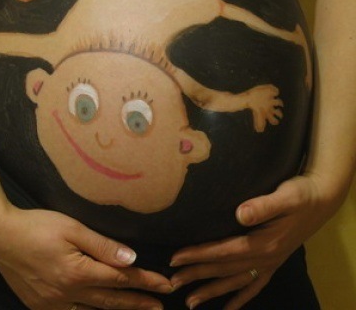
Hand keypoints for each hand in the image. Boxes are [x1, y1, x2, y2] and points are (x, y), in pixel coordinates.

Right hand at [0, 206, 171, 309]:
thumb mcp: (71, 228)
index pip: (121, 278)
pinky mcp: (40, 305)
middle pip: (111, 300)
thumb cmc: (36, 226)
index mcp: (78, 272)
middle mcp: (68, 294)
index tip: (165, 285)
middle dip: (138, 302)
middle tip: (160, 306)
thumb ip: (102, 246)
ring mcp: (53, 303)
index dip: (145, 282)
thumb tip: (130, 259)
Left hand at [169, 174, 335, 309]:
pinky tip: (229, 309)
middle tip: (172, 283)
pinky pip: (255, 286)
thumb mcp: (286, 196)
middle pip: (224, 270)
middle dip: (196, 276)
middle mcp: (265, 258)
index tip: (175, 259)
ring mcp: (270, 263)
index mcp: (263, 242)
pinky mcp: (273, 262)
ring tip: (191, 302)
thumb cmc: (300, 195)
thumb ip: (263, 206)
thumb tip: (239, 213)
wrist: (321, 200)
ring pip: (236, 282)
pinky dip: (241, 299)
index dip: (198, 255)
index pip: (223, 252)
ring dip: (212, 292)